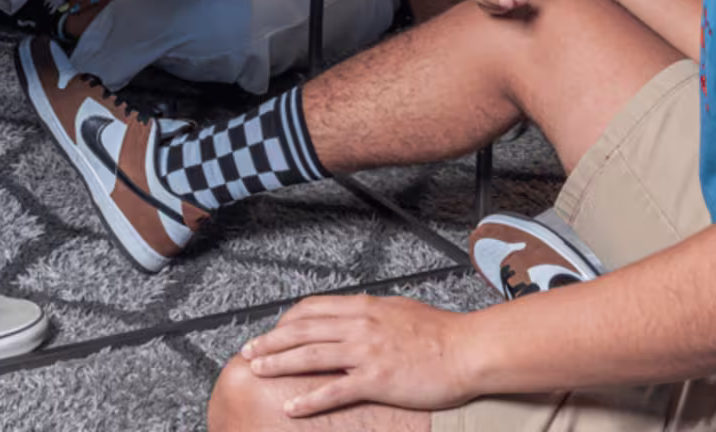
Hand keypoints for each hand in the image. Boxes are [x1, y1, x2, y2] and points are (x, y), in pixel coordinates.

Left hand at [238, 295, 472, 415]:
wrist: (468, 350)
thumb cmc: (440, 332)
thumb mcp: (399, 310)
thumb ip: (372, 313)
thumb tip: (355, 315)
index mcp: (364, 307)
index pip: (312, 309)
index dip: (287, 321)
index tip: (273, 331)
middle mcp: (359, 325)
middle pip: (303, 330)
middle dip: (270, 340)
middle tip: (248, 350)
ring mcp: (366, 352)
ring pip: (310, 355)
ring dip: (279, 363)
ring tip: (257, 370)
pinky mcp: (376, 380)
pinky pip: (334, 390)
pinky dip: (309, 399)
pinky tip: (292, 407)